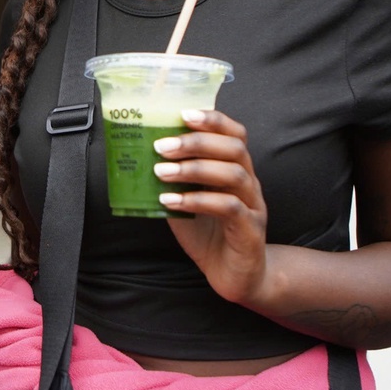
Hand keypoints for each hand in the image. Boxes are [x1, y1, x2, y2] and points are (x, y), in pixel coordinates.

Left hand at [154, 109, 270, 305]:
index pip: (235, 133)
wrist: (234, 276)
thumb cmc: (209, 234)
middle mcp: (249, 183)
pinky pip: (228, 207)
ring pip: (233, 174)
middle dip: (197, 142)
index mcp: (236, 169)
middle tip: (162, 146)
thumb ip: (172, 179)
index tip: (183, 113)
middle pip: (234, 148)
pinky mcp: (250, 230)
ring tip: (161, 171)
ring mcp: (253, 206)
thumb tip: (137, 157)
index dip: (213, 119)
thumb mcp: (185, 200)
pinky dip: (197, 200)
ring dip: (194, 168)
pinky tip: (171, 201)